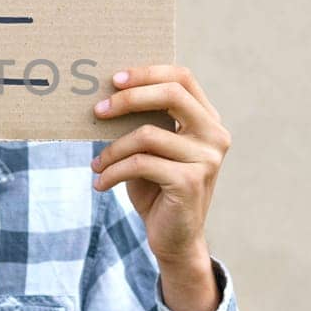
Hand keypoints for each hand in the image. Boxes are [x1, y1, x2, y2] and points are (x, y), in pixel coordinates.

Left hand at [90, 65, 229, 310]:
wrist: (174, 238)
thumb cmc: (156, 187)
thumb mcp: (151, 148)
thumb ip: (144, 120)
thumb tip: (105, 93)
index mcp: (208, 119)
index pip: (182, 78)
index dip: (147, 73)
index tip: (114, 79)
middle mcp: (214, 135)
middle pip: (170, 95)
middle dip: (128, 99)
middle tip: (97, 111)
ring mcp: (207, 158)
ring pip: (146, 135)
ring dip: (112, 150)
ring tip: (97, 163)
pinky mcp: (190, 181)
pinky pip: (140, 164)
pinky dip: (113, 171)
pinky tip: (100, 182)